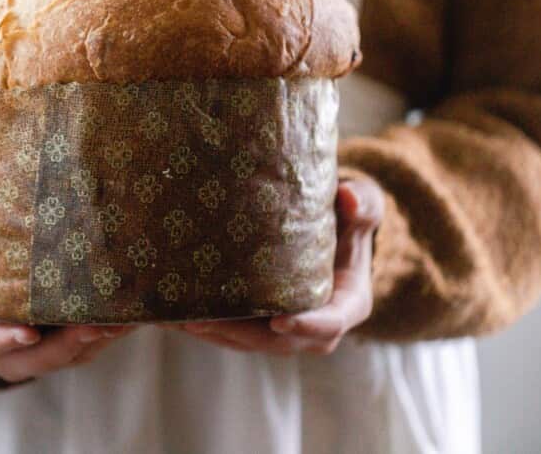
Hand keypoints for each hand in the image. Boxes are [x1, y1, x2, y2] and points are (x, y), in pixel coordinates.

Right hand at [0, 191, 132, 382]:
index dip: (7, 339)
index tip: (28, 332)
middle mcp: (8, 358)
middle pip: (42, 358)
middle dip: (70, 343)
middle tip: (96, 324)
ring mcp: (40, 359)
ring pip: (73, 357)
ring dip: (101, 339)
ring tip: (128, 317)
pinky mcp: (66, 353)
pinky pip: (92, 349)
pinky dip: (112, 334)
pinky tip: (137, 313)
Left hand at [174, 177, 382, 354]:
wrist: (337, 235)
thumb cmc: (350, 219)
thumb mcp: (363, 207)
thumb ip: (361, 204)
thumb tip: (347, 197)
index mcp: (348, 304)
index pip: (330, 323)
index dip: (306, 325)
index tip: (279, 321)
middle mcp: (319, 327)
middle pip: (279, 342)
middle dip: (240, 334)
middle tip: (202, 322)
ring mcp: (289, 331)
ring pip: (251, 343)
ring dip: (216, 335)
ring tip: (179, 320)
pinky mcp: (264, 326)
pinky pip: (237, 335)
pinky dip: (210, 328)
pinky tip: (177, 317)